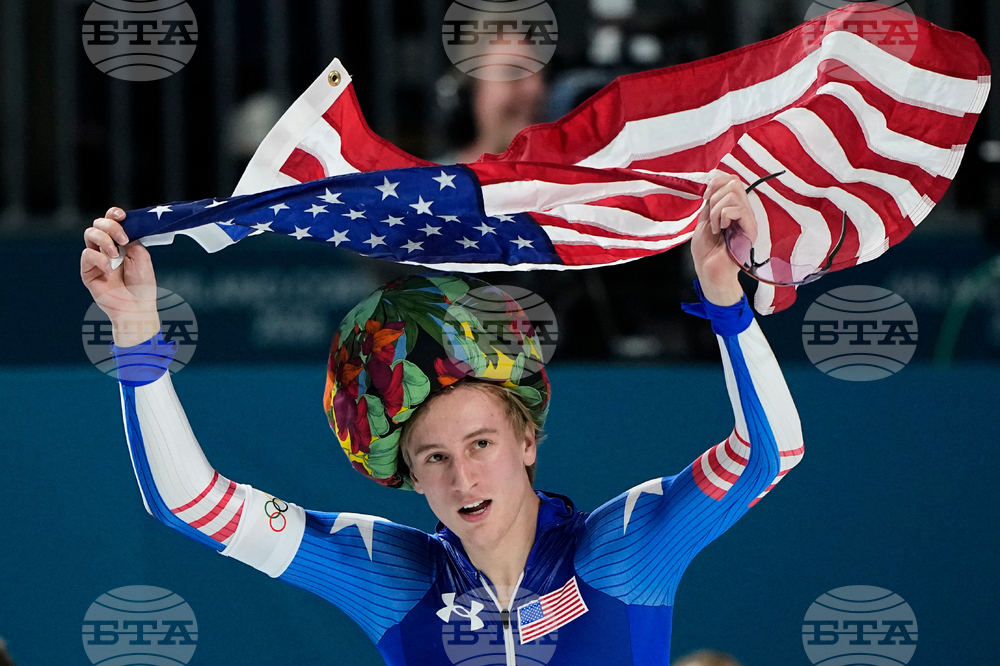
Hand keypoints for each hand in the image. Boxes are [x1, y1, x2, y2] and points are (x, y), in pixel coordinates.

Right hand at [80, 207, 160, 346]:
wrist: (137, 307)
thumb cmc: (142, 285)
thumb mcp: (141, 257)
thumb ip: (131, 240)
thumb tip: (121, 229)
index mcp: (121, 243)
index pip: (112, 221)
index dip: (114, 214)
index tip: (122, 215)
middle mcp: (106, 248)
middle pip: (98, 224)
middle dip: (110, 226)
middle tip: (123, 239)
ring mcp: (96, 259)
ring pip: (90, 234)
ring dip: (104, 240)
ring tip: (115, 254)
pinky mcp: (88, 271)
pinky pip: (87, 255)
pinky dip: (99, 259)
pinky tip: (109, 269)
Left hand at [689, 170, 756, 305]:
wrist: (708, 271)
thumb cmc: (706, 251)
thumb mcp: (705, 220)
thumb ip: (711, 203)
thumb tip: (712, 183)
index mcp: (733, 209)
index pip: (732, 180)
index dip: (716, 182)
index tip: (705, 198)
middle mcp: (744, 212)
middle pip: (735, 182)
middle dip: (715, 195)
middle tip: (711, 215)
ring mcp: (748, 220)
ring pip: (734, 193)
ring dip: (716, 210)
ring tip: (715, 227)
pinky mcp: (750, 229)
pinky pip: (736, 208)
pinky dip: (722, 217)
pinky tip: (720, 230)